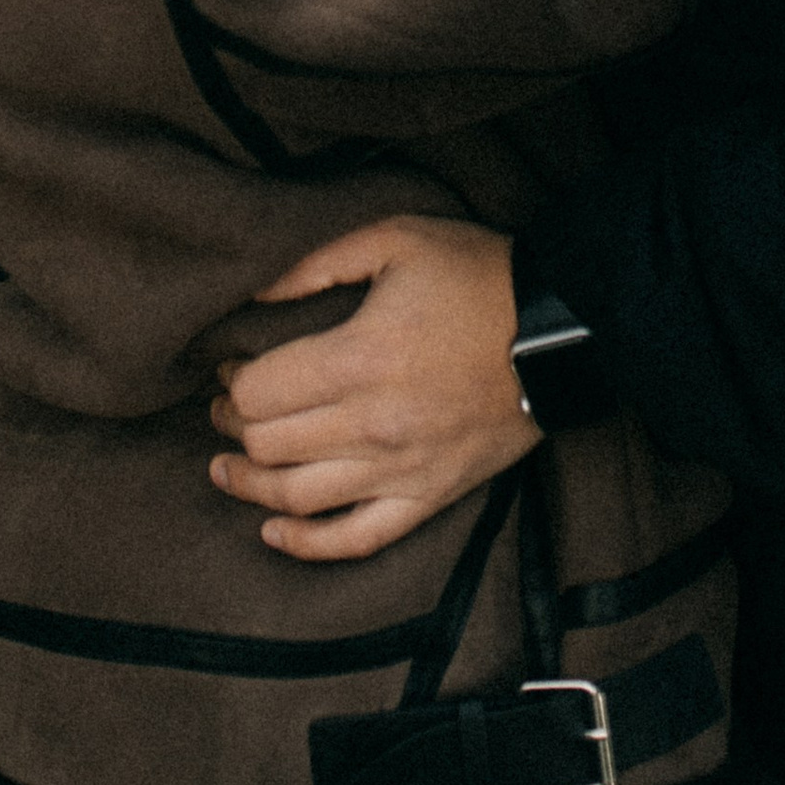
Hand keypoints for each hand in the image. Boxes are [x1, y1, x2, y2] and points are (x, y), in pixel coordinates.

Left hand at [208, 217, 536, 558]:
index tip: (228, 369)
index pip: (258, 393)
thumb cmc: (476, 277)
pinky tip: (274, 531)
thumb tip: (256, 292)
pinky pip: (358, 539)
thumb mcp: (395, 240)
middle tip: (225, 410)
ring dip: (250, 486)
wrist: (560, 331)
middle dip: (233, 428)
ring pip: (299, 498)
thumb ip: (317, 264)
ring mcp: (402, 469)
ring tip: (227, 469)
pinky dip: (308, 544)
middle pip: (269, 446)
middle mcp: (373, 424)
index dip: (229, 383)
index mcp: (358, 359)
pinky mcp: (429, 496)